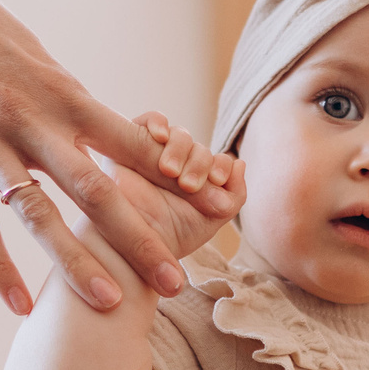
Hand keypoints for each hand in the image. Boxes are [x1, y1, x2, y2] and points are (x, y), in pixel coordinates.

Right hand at [0, 0, 241, 314]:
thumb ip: (66, 103)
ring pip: (38, 213)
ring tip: (109, 302)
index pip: (132, 143)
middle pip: (95, 190)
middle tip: (175, 282)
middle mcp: (31, 120)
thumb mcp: (34, 58)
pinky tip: (19, 304)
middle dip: (139, 239)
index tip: (213, 209)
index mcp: (62, 93)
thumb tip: (99, 134)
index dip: (175, 179)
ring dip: (75, 262)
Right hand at [112, 114, 241, 263]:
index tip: (218, 181)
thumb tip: (240, 163)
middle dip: (199, 162)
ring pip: (177, 135)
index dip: (221, 166)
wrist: (128, 247)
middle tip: (189, 185)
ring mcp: (153, 153)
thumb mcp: (209, 221)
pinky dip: (157, 122)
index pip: (216, 161)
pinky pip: (148, 121)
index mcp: (198, 182)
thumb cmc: (167, 238)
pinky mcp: (128, 144)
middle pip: (197, 147)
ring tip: (170, 171)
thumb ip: (233, 196)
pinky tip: (160, 135)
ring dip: (180, 148)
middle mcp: (178, 166)